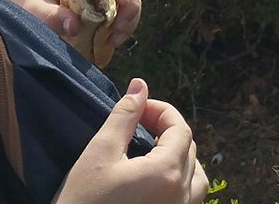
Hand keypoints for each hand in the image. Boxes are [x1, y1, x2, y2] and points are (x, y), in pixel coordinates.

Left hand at [0, 0, 142, 48]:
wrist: (24, 3)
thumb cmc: (27, 2)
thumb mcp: (34, 10)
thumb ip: (51, 16)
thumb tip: (75, 26)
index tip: (121, 2)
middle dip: (128, 4)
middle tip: (119, 29)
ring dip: (128, 16)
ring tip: (116, 39)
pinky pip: (123, 5)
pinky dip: (123, 21)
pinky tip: (113, 38)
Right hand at [56, 78, 207, 203]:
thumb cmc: (82, 201)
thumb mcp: (99, 154)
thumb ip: (124, 117)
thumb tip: (140, 86)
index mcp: (168, 174)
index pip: (180, 129)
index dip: (161, 111)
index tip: (137, 107)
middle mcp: (183, 196)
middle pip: (189, 150)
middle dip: (167, 130)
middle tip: (138, 123)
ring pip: (196, 177)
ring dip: (178, 157)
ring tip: (151, 150)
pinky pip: (188, 198)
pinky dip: (179, 181)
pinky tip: (154, 179)